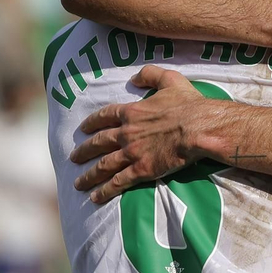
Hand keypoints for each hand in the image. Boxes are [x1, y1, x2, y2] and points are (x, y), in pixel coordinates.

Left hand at [70, 68, 209, 202]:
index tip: (82, 129)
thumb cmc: (188, 105)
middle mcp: (126, 133)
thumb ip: (150, 75)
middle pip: (98, 143)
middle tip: (73, 158)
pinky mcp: (142, 170)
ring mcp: (132, 152)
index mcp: (132, 112)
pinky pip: (118, 182)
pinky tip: (95, 197)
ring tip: (78, 184)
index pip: (105, 116)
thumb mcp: (170, 80)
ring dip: (89, 175)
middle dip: (83, 151)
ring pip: (103, 165)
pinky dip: (105, 190)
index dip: (92, 123)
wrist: (199, 128)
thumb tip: (134, 77)